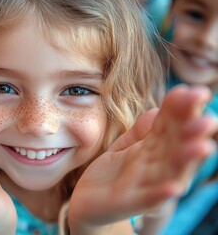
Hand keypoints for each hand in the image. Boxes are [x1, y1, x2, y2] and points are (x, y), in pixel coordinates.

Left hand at [69, 85, 217, 231]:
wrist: (88, 200)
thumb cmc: (110, 172)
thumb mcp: (123, 146)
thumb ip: (140, 131)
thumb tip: (157, 110)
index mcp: (152, 149)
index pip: (168, 126)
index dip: (180, 110)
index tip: (192, 91)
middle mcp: (154, 166)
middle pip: (175, 147)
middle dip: (191, 133)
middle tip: (208, 119)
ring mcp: (144, 186)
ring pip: (169, 172)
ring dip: (185, 161)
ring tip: (202, 147)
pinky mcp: (130, 203)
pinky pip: (147, 199)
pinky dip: (160, 194)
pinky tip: (173, 188)